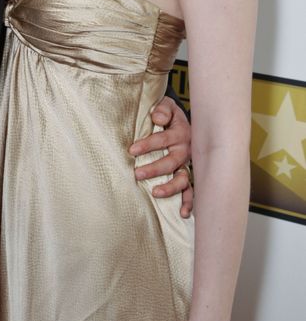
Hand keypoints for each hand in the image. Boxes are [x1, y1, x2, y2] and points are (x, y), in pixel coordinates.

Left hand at [129, 97, 192, 217]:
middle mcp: (185, 150)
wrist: (180, 121)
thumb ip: (162, 109)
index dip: (148, 145)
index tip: (132, 150)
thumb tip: (157, 117)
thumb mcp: (166, 106)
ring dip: (170, 187)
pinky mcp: (186, 174)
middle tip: (137, 173)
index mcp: (179, 133)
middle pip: (171, 161)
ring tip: (155, 192)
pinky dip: (188, 202)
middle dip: (155, 168)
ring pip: (183, 179)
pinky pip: (190, 190)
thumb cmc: (168, 114)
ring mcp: (186, 164)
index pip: (163, 139)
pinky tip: (183, 214)